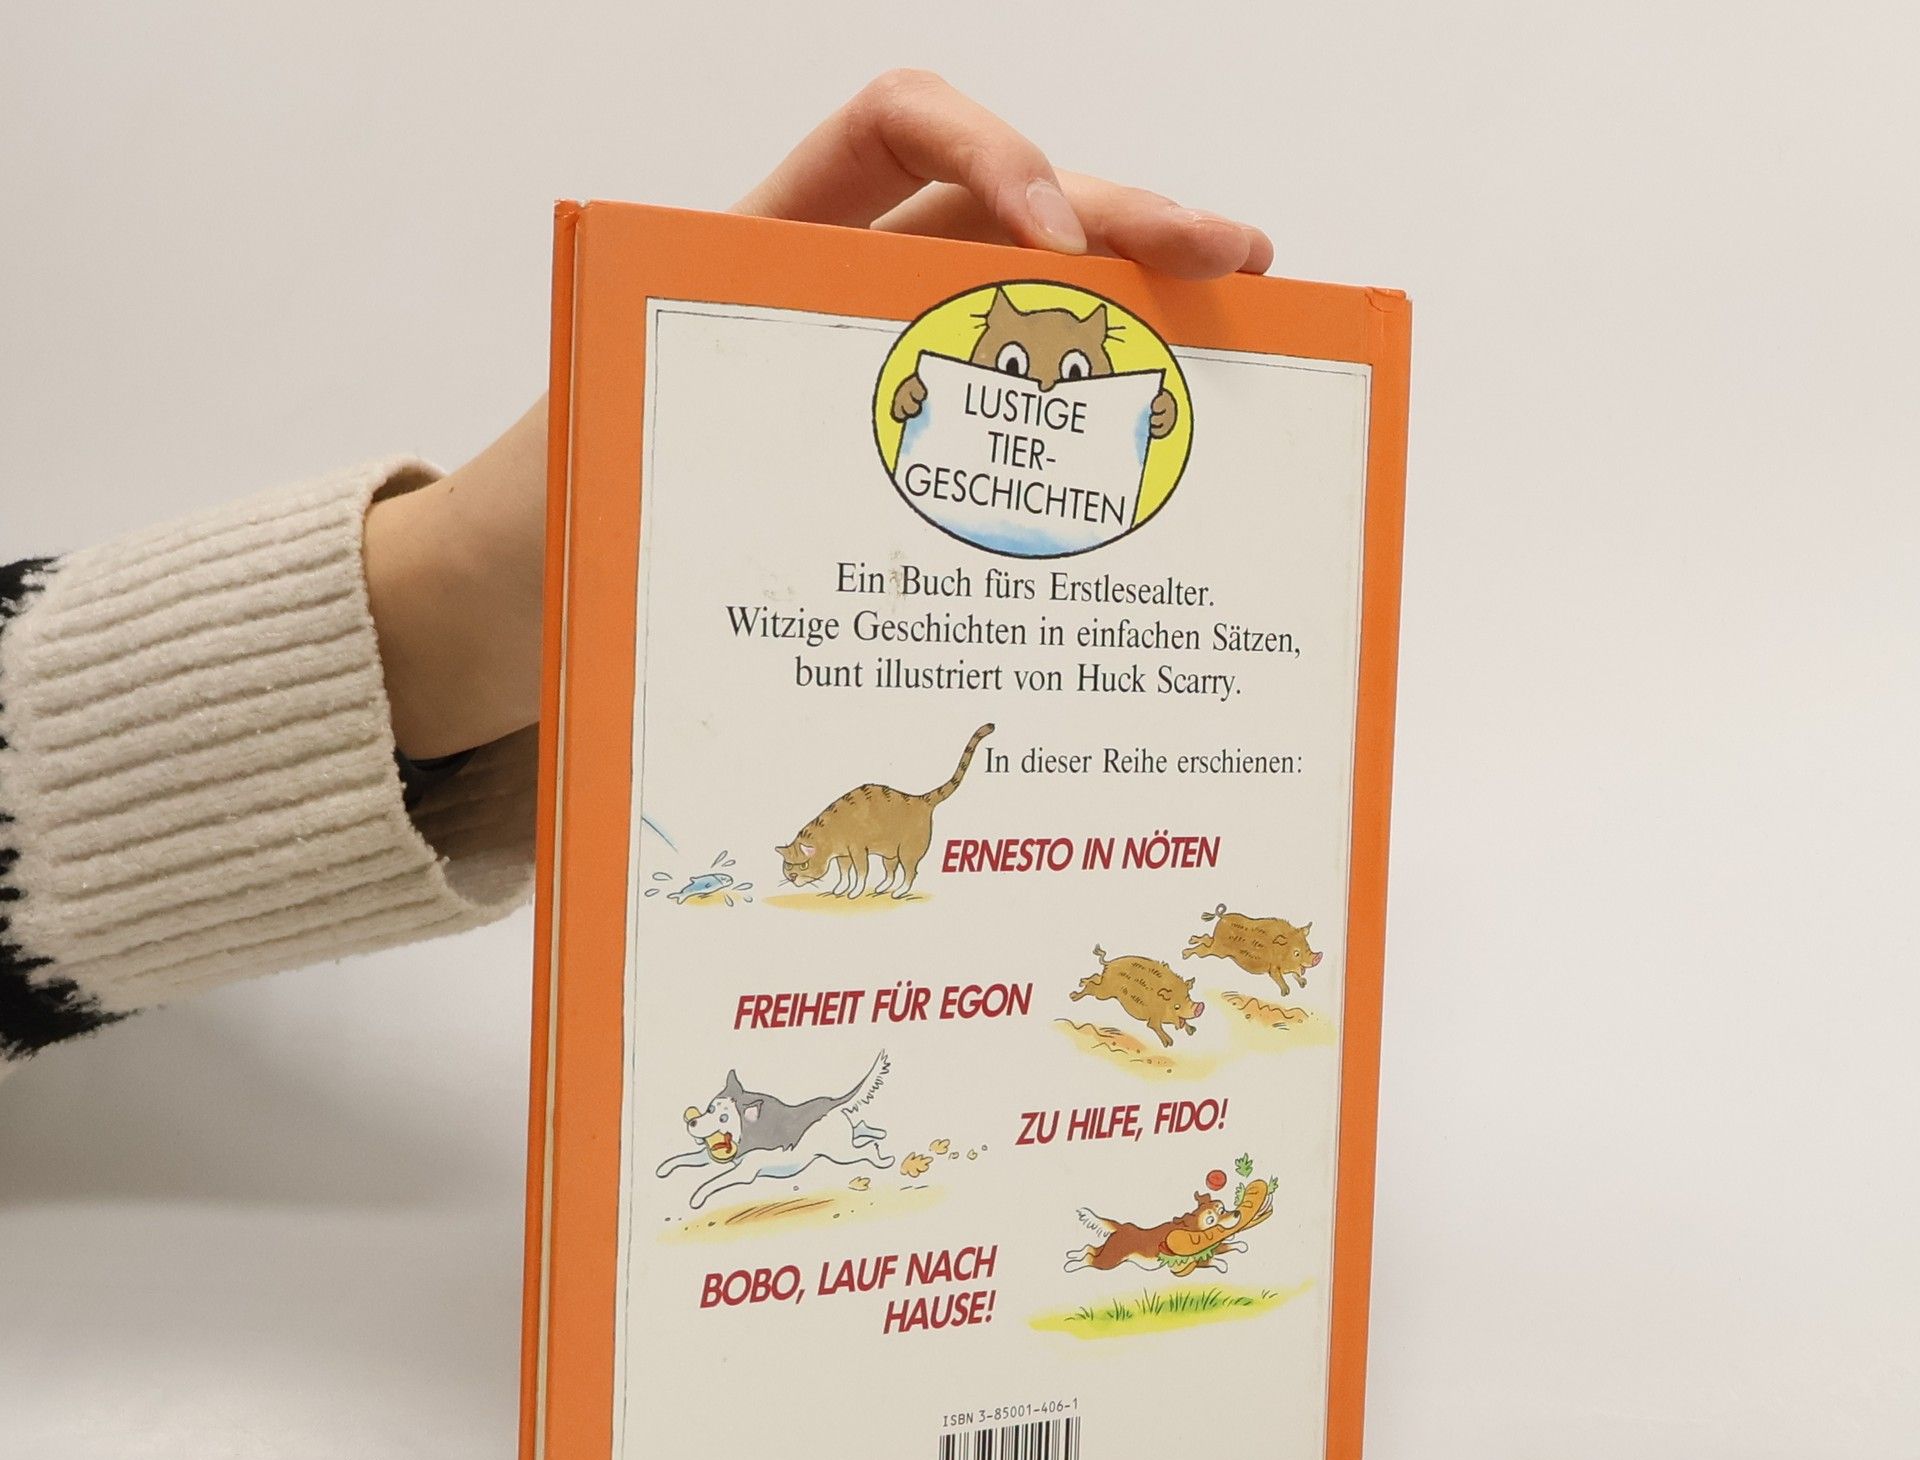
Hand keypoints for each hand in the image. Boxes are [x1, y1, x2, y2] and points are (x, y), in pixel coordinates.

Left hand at [366, 72, 1271, 759]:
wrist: (518, 594)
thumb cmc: (549, 518)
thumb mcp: (594, 452)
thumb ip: (656, 438)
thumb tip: (725, 501)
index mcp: (762, 251)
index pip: (890, 132)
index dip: (983, 152)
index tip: (1046, 246)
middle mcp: (839, 299)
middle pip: (1003, 218)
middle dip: (1123, 221)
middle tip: (1233, 258)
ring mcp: (888, 379)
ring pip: (1033, 312)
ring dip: (1137, 302)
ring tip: (1247, 318)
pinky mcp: (910, 463)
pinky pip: (1011, 422)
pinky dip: (1084, 419)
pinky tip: (1159, 440)